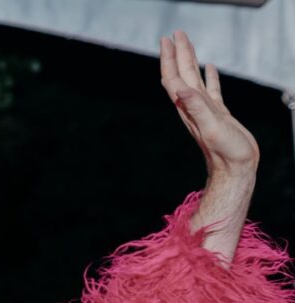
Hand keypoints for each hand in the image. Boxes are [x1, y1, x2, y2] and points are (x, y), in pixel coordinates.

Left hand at [159, 30, 258, 176]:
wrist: (235, 168)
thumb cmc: (225, 151)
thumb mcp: (211, 127)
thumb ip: (197, 108)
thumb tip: (181, 90)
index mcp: (189, 107)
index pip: (174, 77)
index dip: (169, 58)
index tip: (166, 40)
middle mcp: (193, 106)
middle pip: (181, 74)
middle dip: (177, 53)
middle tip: (175, 34)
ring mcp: (206, 109)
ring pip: (194, 79)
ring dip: (190, 61)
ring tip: (187, 45)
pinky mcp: (218, 113)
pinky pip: (212, 89)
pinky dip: (210, 76)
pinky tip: (211, 67)